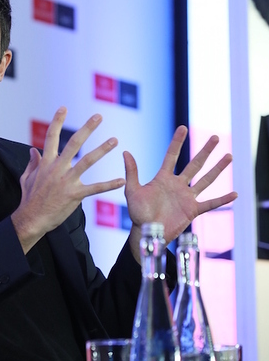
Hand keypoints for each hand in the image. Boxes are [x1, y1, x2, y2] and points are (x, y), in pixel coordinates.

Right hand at [11, 108, 124, 252]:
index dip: (57, 121)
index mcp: (46, 162)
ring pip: (87, 161)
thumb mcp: (27, 177)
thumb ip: (32, 163)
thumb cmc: (29, 199)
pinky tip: (121, 180)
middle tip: (98, 116)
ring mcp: (66, 181)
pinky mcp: (74, 195)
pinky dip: (109, 184)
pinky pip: (95, 188)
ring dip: (102, 150)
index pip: (51, 137)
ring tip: (114, 140)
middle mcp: (57, 168)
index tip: (63, 108)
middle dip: (87, 128)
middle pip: (74, 143)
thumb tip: (33, 149)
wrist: (31, 219)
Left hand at [124, 126, 237, 261]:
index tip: (183, 128)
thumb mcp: (133, 191)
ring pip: (206, 180)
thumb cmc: (138, 213)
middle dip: (205, 151)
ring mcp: (187, 197)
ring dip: (218, 169)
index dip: (177, 142)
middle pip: (194, 164)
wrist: (147, 233)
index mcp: (163, 178)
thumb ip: (132, 172)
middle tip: (215, 137)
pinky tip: (235, 194)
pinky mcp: (192, 210)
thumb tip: (125, 152)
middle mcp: (177, 185)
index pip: (171, 156)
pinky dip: (222, 200)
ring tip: (229, 156)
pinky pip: (210, 204)